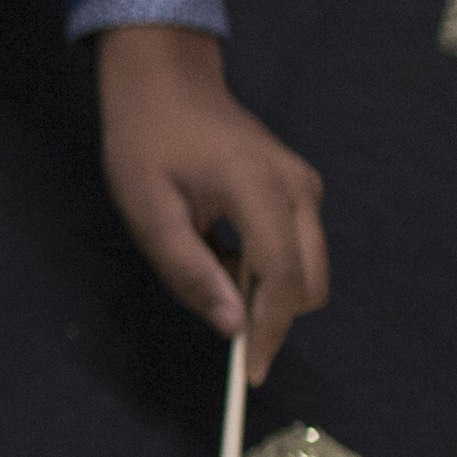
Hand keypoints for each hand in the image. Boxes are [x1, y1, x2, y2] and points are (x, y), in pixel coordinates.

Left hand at [98, 23, 328, 381]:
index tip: (250, 373)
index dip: (270, 331)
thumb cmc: (146, 143)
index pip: (284, 278)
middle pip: (310, 281)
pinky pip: (297, 248)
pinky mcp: (302, 189)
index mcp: (261, 189)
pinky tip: (220, 250)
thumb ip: (190, 270)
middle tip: (215, 313)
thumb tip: (232, 327)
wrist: (166, 84)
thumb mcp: (149, 211)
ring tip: (206, 263)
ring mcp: (306, 186)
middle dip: (272, 315)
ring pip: (308, 269)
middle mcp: (299, 188)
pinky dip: (266, 268)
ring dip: (265, 290)